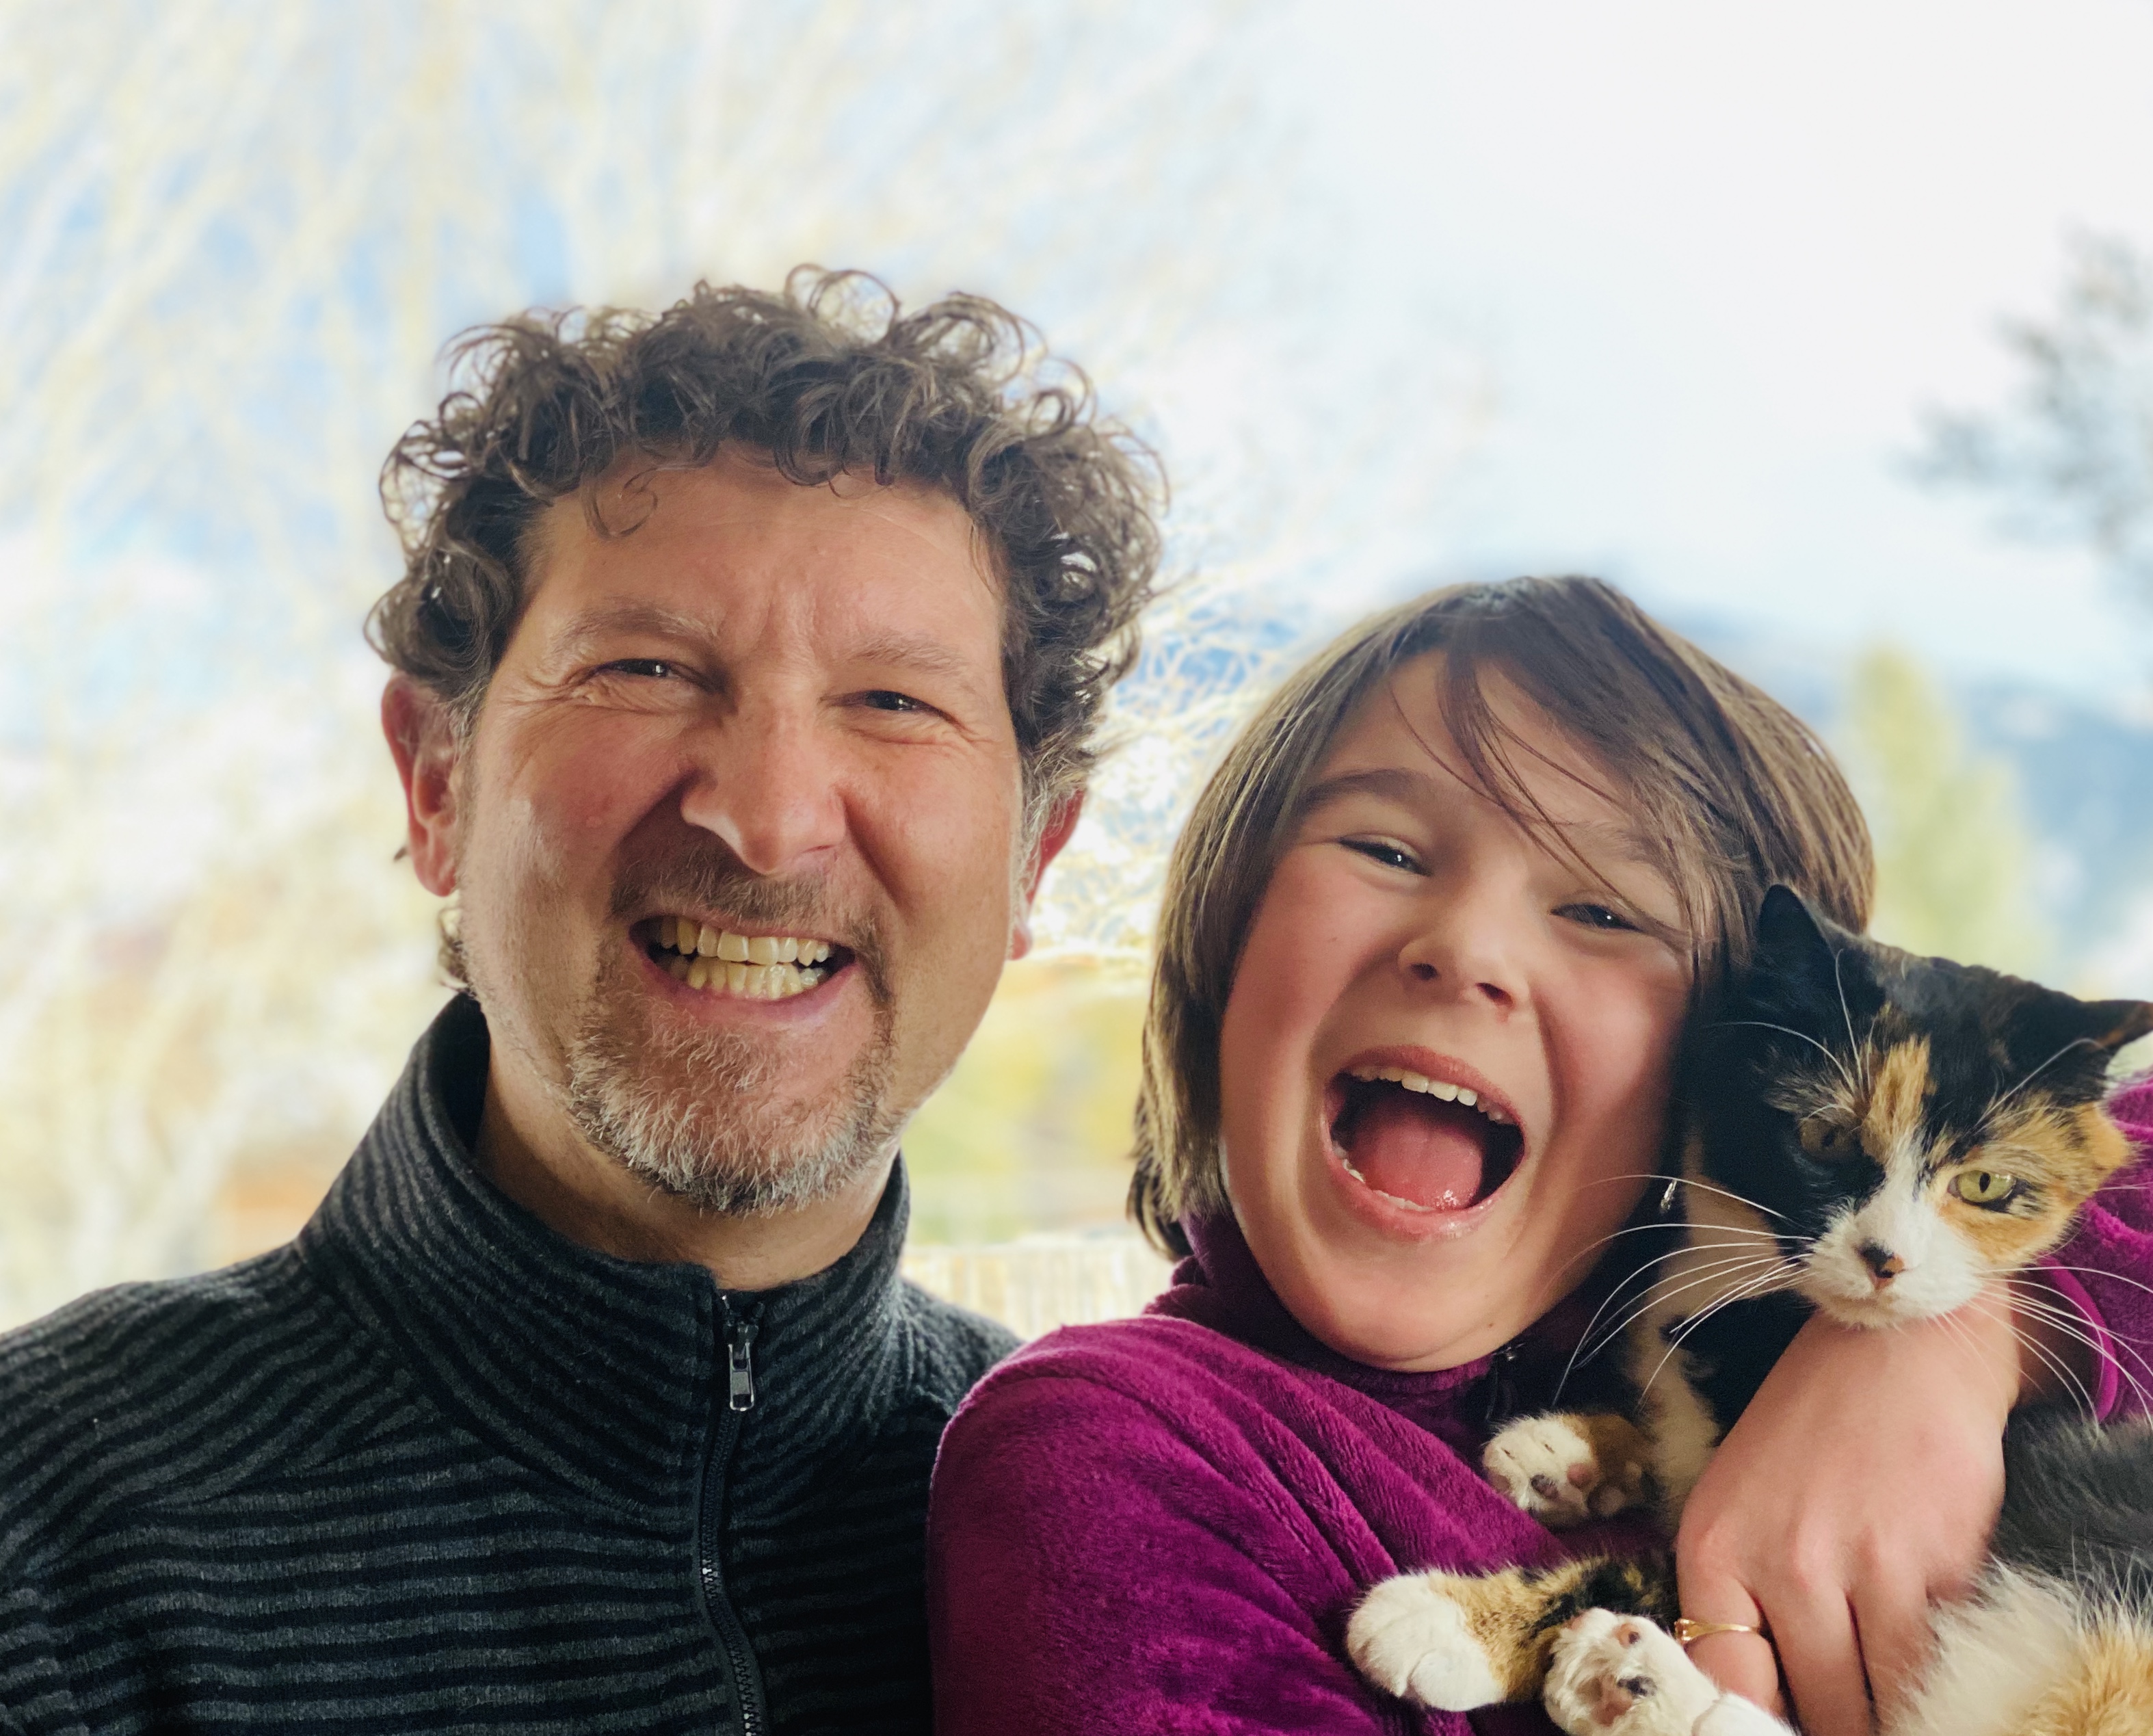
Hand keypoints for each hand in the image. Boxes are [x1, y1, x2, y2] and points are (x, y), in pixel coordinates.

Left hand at [1673, 1291, 2022, 1734]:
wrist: (1895, 1347)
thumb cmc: (1807, 1428)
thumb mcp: (1737, 1503)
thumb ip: (1742, 1596)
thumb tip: (1768, 1699)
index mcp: (1714, 1548)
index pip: (1727, 1685)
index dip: (1765, 1725)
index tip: (1791, 1726)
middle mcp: (1784, 1563)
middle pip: (1821, 1709)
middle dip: (1841, 1724)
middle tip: (1850, 1710)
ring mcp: (1868, 1565)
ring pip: (1889, 1698)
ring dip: (1897, 1707)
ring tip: (1895, 1696)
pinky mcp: (1943, 1562)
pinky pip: (1944, 1657)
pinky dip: (1943, 1667)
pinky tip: (1935, 1647)